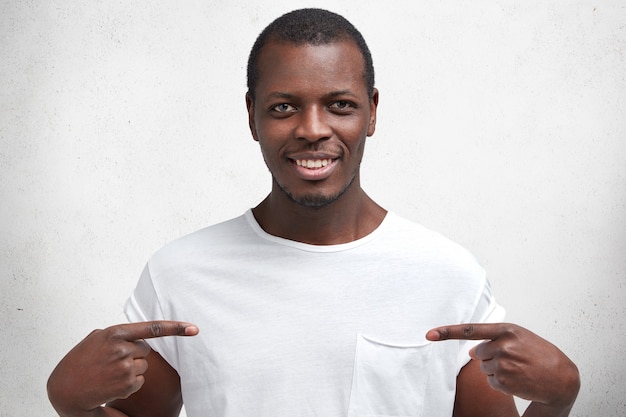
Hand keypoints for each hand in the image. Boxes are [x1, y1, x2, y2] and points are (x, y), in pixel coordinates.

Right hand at [47, 321, 197, 415]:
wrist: (66, 389)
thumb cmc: (81, 361)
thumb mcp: (97, 338)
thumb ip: (120, 334)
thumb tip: (141, 337)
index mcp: (115, 333)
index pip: (152, 328)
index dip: (176, 328)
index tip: (194, 329)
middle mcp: (122, 349)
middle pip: (145, 350)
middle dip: (134, 354)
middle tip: (112, 361)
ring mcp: (125, 367)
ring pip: (143, 366)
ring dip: (131, 370)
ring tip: (109, 373)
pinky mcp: (127, 384)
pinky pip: (139, 381)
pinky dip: (129, 384)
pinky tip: (111, 384)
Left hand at [426, 323, 579, 407]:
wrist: (562, 378)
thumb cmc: (540, 355)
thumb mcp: (520, 337)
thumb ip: (494, 338)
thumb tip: (472, 351)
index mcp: (508, 330)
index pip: (471, 330)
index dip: (447, 332)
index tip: (429, 334)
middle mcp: (504, 345)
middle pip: (478, 352)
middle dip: (490, 356)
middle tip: (513, 359)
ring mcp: (503, 364)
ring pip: (484, 367)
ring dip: (496, 370)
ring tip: (518, 369)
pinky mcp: (503, 380)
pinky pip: (490, 381)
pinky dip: (501, 382)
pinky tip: (518, 379)